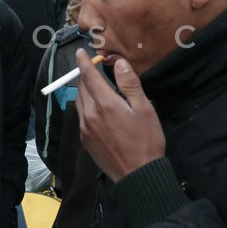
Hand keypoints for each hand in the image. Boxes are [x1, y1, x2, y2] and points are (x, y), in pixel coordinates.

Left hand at [74, 49, 165, 181]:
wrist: (138, 175)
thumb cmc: (146, 141)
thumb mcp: (144, 109)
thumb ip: (129, 84)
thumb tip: (119, 63)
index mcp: (105, 104)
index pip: (88, 76)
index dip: (83, 62)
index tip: (80, 52)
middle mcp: (90, 115)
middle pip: (82, 88)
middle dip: (85, 75)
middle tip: (93, 68)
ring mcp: (85, 129)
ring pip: (80, 102)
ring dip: (85, 90)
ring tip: (96, 86)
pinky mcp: (85, 140)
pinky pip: (82, 116)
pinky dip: (86, 106)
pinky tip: (98, 109)